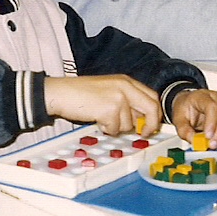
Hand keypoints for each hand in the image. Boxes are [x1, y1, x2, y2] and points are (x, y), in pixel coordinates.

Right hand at [44, 75, 161, 135]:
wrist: (62, 93)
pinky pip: (115, 128)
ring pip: (129, 123)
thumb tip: (140, 120)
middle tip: (143, 134)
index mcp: (126, 81)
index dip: (155, 113)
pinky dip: (106, 129)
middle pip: (151, 107)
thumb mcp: (109, 90)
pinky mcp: (109, 109)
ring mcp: (118, 98)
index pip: (152, 97)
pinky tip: (96, 120)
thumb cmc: (81, 93)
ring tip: (102, 118)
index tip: (149, 125)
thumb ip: (126, 101)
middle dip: (150, 124)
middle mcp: (125, 87)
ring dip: (117, 127)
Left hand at [170, 89, 216, 149]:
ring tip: (214, 141)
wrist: (188, 104)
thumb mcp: (178, 120)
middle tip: (212, 144)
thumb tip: (195, 142)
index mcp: (201, 97)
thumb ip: (185, 132)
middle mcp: (215, 98)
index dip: (212, 122)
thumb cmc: (184, 109)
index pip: (211, 106)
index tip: (208, 136)